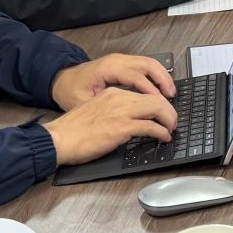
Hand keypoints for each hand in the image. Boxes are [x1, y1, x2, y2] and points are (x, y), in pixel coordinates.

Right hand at [41, 86, 177, 164]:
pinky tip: (163, 137)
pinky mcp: (121, 128)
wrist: (59, 138)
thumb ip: (115, 111)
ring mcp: (121, 112)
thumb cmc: (74, 130)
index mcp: (113, 93)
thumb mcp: (97, 111)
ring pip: (157, 109)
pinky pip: (150, 127)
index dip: (159, 103)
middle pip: (155, 98)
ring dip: (169, 120)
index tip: (165, 112)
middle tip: (173, 122)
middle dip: (169, 111)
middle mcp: (119, 98)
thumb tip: (134, 120)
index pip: (144, 93)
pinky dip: (161, 132)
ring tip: (171, 129)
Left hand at [51, 53, 175, 110]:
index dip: (151, 92)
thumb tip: (129, 120)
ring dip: (162, 77)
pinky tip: (160, 88)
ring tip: (171, 94)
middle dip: (163, 82)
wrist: (59, 80)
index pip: (137, 78)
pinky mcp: (122, 63)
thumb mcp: (84, 103)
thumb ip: (107, 109)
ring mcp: (120, 59)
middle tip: (172, 99)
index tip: (161, 105)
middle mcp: (117, 60)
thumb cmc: (70, 91)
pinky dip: (156, 75)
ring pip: (149, 63)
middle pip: (148, 65)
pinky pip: (144, 65)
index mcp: (108, 68)